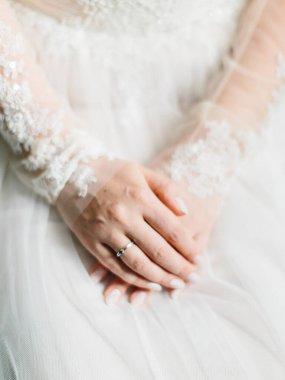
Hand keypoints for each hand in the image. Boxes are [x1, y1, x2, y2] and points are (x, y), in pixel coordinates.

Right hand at [91, 150, 222, 305]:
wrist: (71, 173)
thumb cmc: (111, 172)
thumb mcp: (142, 171)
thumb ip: (167, 189)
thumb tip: (186, 211)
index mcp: (140, 197)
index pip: (172, 230)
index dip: (189, 248)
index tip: (200, 260)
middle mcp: (124, 217)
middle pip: (159, 251)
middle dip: (180, 269)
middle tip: (194, 279)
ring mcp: (107, 232)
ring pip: (139, 264)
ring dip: (161, 279)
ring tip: (176, 285)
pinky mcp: (93, 243)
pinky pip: (117, 267)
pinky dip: (135, 279)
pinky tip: (150, 285)